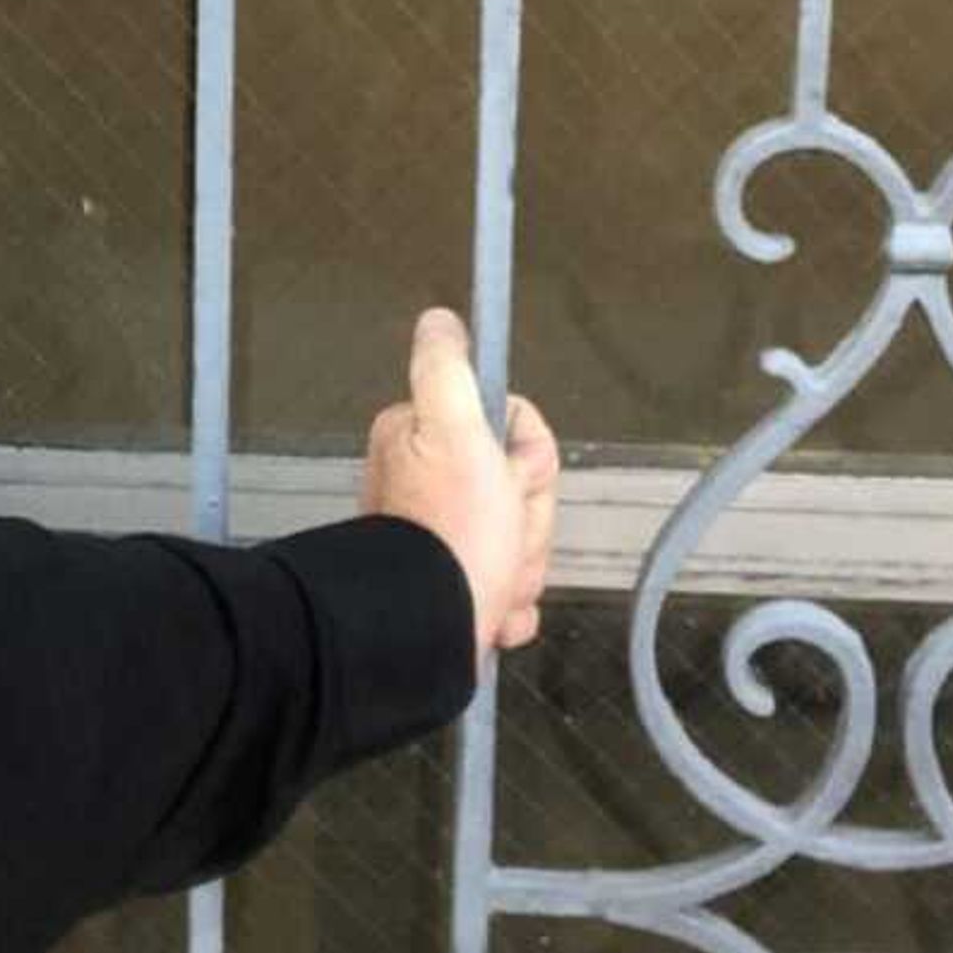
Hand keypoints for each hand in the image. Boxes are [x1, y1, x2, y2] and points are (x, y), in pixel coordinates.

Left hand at [361, 307, 559, 651]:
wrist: (429, 630)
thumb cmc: (450, 536)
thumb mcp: (453, 430)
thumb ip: (444, 368)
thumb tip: (439, 322)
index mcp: (424, 443)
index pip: (515, 433)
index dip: (528, 461)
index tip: (509, 480)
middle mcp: (428, 488)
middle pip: (521, 488)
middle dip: (527, 522)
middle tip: (500, 534)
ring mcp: (444, 541)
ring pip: (522, 541)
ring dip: (522, 567)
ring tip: (493, 578)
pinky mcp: (456, 588)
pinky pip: (509, 590)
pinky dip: (508, 605)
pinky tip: (493, 610)